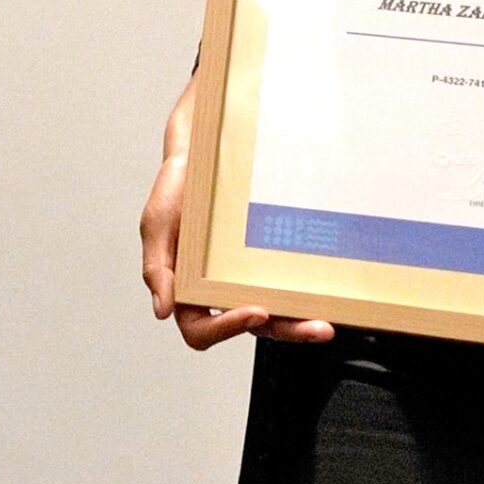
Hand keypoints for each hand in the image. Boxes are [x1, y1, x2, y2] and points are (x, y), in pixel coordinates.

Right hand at [142, 73, 332, 349]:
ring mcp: (246, 279)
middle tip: (315, 326)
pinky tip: (327, 296)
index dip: (226, 329)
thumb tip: (162, 310)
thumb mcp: (158, 223)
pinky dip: (306, 299)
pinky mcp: (269, 264)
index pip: (200, 329)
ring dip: (301, 324)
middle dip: (286, 332)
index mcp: (187, 290)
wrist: (206, 151)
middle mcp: (219, 291)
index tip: (255, 310)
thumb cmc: (177, 188)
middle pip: (251, 328)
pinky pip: (289, 289)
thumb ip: (156, 267)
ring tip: (326, 321)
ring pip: (276, 317)